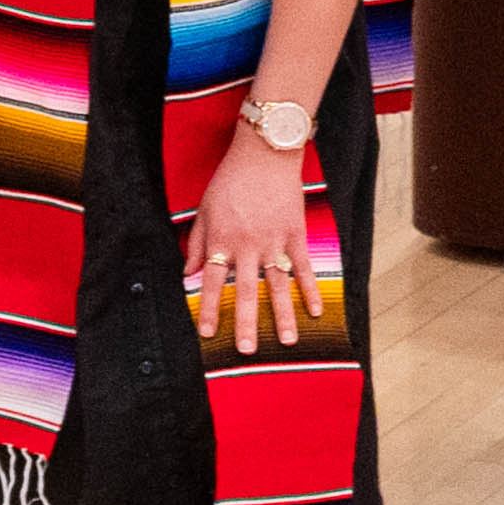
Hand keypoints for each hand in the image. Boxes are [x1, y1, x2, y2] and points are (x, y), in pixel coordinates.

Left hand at [186, 134, 321, 352]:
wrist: (265, 154)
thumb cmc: (230, 180)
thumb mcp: (204, 209)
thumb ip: (196, 243)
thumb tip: (186, 272)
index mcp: (221, 241)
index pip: (211, 284)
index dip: (209, 310)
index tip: (208, 335)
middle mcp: (247, 246)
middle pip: (245, 292)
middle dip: (246, 323)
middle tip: (247, 350)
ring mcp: (274, 242)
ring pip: (278, 286)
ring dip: (282, 315)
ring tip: (287, 341)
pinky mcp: (296, 234)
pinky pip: (304, 267)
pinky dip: (310, 289)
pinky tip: (316, 310)